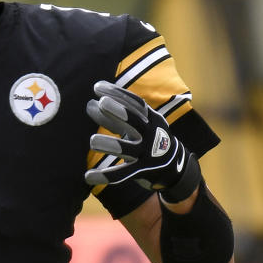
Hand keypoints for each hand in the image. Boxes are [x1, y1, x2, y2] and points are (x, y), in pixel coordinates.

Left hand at [84, 80, 199, 202]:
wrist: (174, 168)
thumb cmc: (148, 139)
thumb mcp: (137, 125)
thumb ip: (114, 117)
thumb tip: (90, 104)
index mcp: (151, 119)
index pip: (135, 103)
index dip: (117, 94)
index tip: (97, 87)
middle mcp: (151, 134)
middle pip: (135, 121)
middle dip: (119, 112)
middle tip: (102, 102)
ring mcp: (147, 154)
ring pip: (127, 149)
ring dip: (109, 144)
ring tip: (92, 140)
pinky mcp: (142, 172)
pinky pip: (122, 174)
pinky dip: (105, 176)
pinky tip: (88, 176)